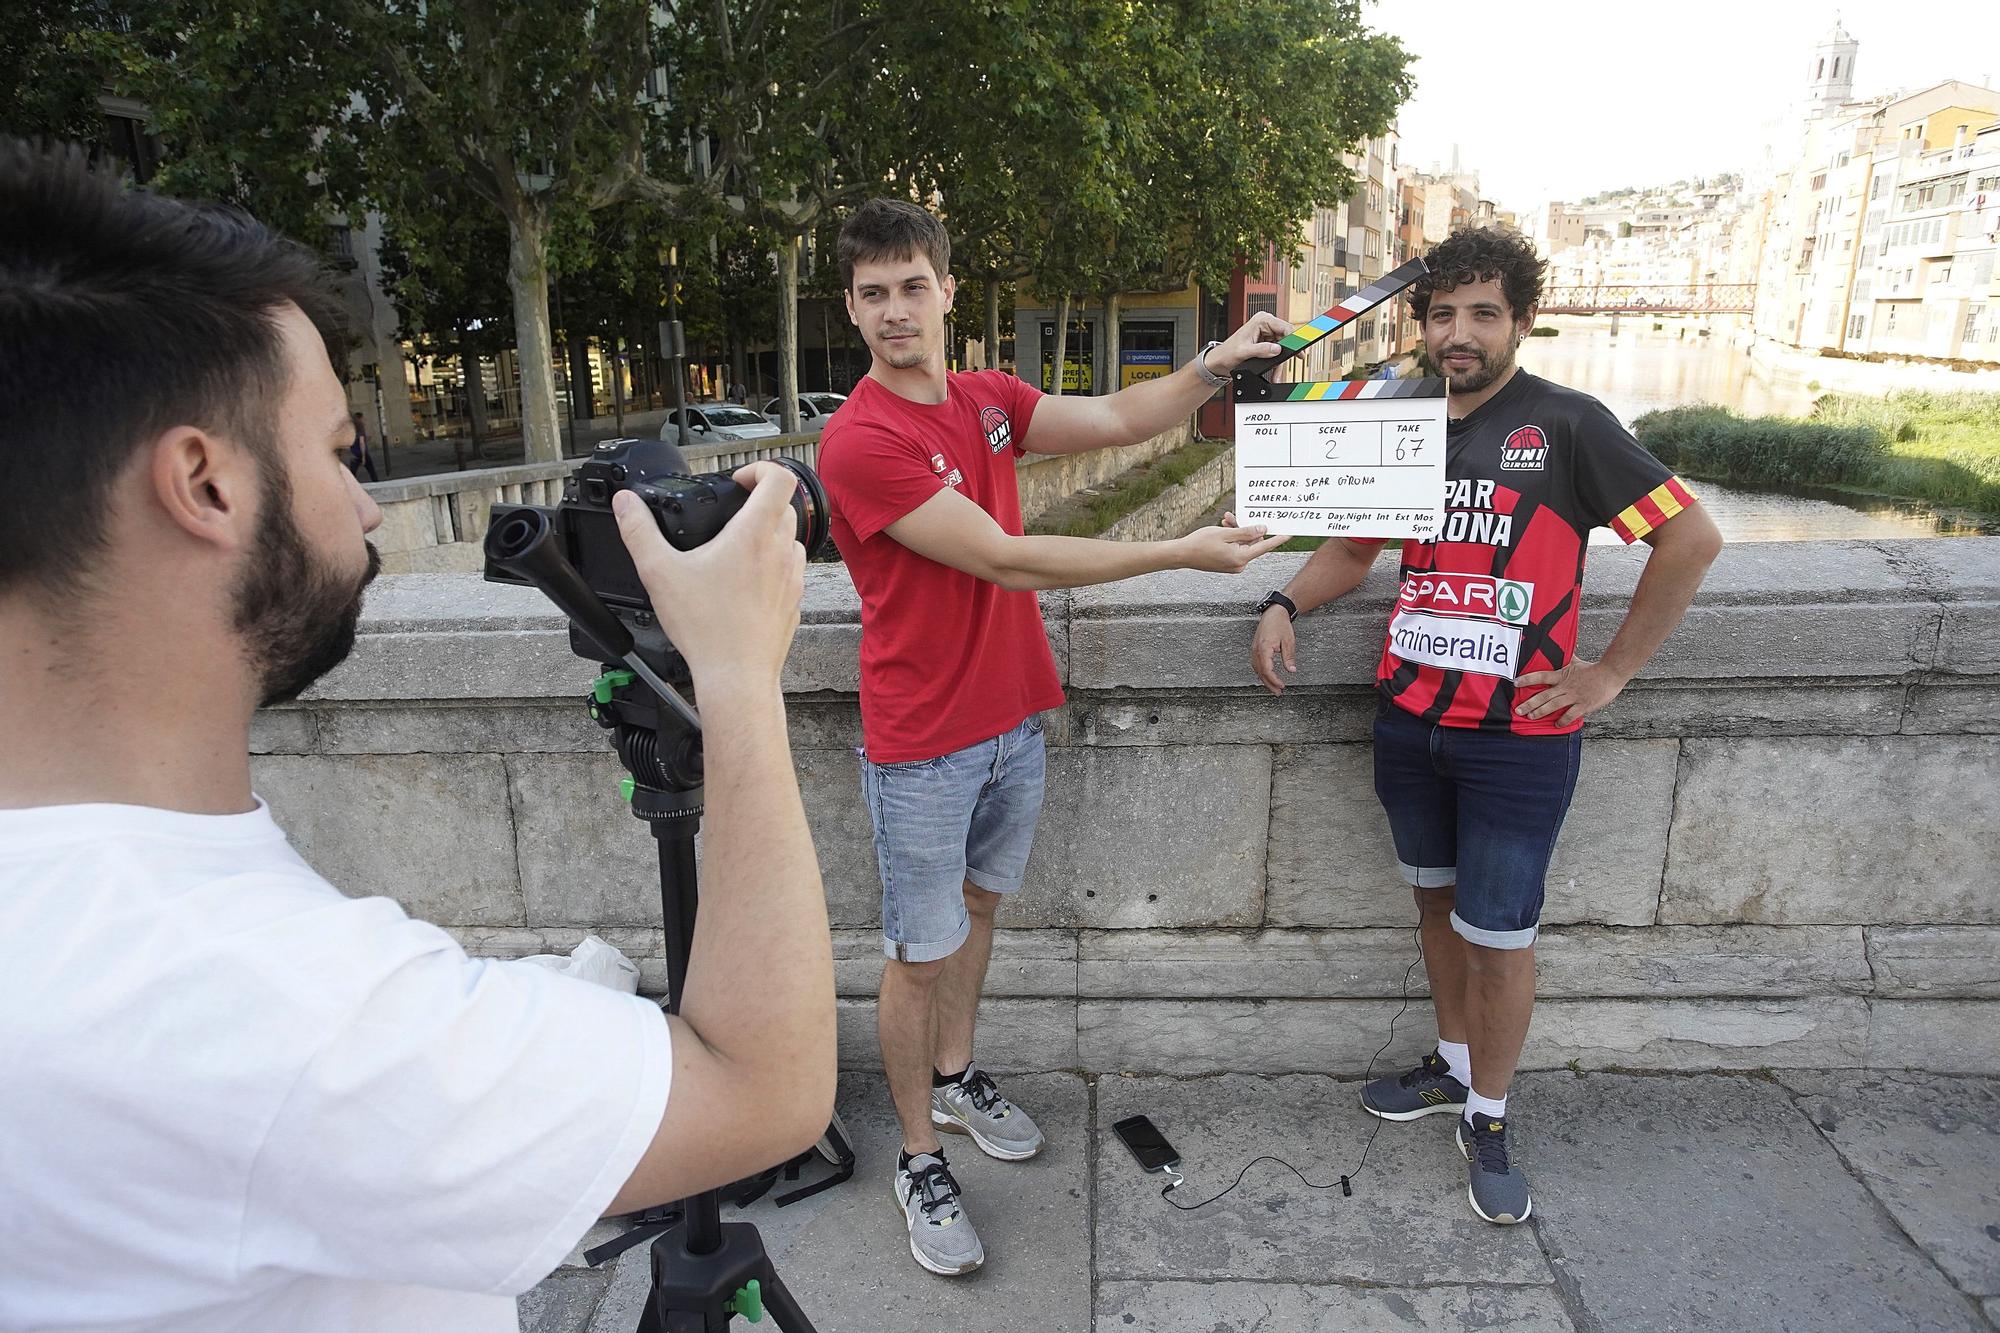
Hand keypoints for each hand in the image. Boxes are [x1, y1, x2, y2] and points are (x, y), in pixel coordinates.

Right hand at [613, 462, 805, 690]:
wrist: (736, 677)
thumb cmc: (705, 629)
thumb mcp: (659, 572)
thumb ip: (639, 531)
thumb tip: (626, 503)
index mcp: (754, 535)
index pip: (779, 477)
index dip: (759, 469)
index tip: (737, 482)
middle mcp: (780, 552)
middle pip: (784, 506)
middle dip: (758, 503)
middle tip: (730, 516)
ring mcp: (792, 578)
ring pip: (790, 539)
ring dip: (768, 534)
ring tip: (736, 550)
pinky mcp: (794, 601)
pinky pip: (790, 571)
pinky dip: (773, 566)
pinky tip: (745, 583)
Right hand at [1176, 523, 1287, 572]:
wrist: (1182, 555)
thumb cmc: (1200, 544)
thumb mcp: (1225, 533)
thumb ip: (1246, 532)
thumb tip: (1263, 529)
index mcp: (1241, 558)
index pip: (1265, 546)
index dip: (1278, 538)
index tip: (1289, 533)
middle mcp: (1239, 564)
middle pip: (1251, 542)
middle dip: (1245, 527)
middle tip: (1234, 516)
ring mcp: (1233, 565)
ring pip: (1242, 543)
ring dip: (1236, 531)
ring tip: (1225, 521)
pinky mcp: (1227, 563)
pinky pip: (1235, 547)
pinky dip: (1231, 538)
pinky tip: (1224, 529)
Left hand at [1204, 312, 1293, 374]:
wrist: (1220, 362)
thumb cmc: (1227, 352)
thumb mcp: (1244, 351)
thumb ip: (1261, 350)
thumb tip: (1276, 349)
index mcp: (1261, 320)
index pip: (1284, 327)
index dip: (1295, 338)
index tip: (1301, 348)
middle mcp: (1265, 324)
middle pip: (1286, 338)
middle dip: (1287, 353)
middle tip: (1298, 359)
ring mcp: (1266, 334)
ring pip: (1283, 347)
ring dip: (1281, 361)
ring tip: (1278, 373)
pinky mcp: (1266, 343)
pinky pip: (1277, 353)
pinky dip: (1277, 363)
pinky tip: (1275, 372)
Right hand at [1250, 606, 1296, 694]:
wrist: (1273, 613)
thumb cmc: (1280, 624)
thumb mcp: (1288, 641)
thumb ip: (1289, 657)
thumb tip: (1291, 670)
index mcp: (1264, 648)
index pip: (1267, 669)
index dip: (1274, 680)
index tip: (1282, 686)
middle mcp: (1256, 650)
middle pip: (1260, 672)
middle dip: (1269, 684)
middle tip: (1278, 693)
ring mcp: (1254, 650)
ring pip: (1257, 670)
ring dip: (1265, 680)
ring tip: (1274, 688)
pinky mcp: (1255, 649)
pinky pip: (1256, 665)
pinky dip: (1262, 673)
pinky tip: (1267, 677)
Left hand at [1513, 657, 1628, 726]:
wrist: (1611, 673)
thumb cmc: (1594, 669)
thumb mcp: (1576, 662)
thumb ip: (1566, 658)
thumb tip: (1562, 649)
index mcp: (1562, 675)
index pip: (1541, 676)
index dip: (1528, 679)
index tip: (1515, 683)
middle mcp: (1565, 686)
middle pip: (1544, 695)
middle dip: (1529, 703)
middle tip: (1518, 710)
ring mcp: (1574, 696)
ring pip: (1553, 706)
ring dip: (1540, 712)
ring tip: (1531, 717)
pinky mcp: (1583, 705)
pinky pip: (1570, 715)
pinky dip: (1562, 721)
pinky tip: (1556, 725)